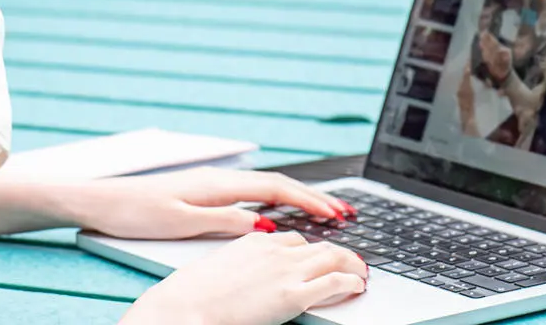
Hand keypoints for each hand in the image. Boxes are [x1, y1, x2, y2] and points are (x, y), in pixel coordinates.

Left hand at [63, 167, 354, 239]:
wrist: (98, 198)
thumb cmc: (133, 211)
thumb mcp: (179, 222)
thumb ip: (222, 221)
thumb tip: (262, 223)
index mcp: (217, 185)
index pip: (276, 189)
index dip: (310, 201)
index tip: (337, 213)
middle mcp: (219, 180)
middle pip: (278, 185)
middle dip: (314, 197)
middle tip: (344, 212)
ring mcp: (212, 185)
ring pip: (266, 188)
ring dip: (298, 198)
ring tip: (323, 211)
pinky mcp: (202, 193)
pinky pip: (251, 194)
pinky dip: (276, 200)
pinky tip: (280, 211)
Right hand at [122, 232, 366, 324]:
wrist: (184, 306)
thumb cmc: (192, 293)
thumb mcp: (220, 267)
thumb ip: (241, 266)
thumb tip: (248, 276)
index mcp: (256, 242)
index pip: (296, 239)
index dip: (313, 249)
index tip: (322, 255)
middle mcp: (276, 250)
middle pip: (320, 246)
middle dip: (340, 254)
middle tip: (353, 263)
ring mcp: (286, 271)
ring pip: (334, 258)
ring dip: (353, 265)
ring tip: (361, 274)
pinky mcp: (293, 295)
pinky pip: (334, 282)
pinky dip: (351, 281)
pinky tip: (357, 286)